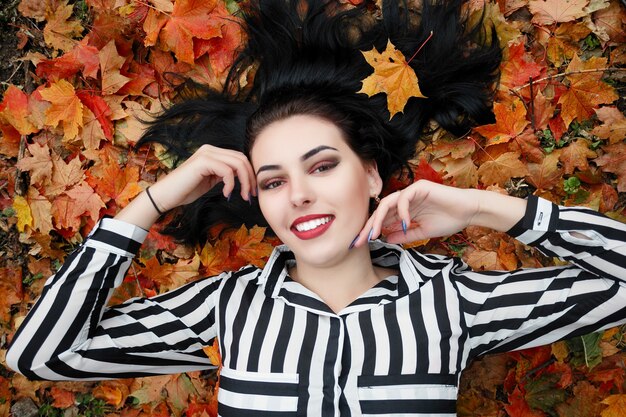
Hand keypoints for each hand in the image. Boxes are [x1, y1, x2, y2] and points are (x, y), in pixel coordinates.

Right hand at [115, 145, 255, 228]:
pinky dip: (231, 184)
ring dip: (245, 182)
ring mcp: (206, 153)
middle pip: (242, 159)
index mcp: (213, 152)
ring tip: (243, 196)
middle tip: (251, 195)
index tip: (252, 191)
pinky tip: (226, 194)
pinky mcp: (203, 161)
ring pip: (237, 164)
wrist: (166, 195)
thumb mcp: (211, 180)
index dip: (250, 173)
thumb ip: (224, 174)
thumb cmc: (186, 190)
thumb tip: (243, 176)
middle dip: (251, 178)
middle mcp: (210, 149)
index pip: (239, 158)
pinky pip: (227, 171)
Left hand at [352, 180, 526, 246]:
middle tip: (358, 241)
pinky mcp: (419, 187)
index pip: (381, 219)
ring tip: (374, 235)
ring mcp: (411, 191)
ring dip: (378, 220)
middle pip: (379, 211)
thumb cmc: (448, 220)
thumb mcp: (422, 232)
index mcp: (403, 209)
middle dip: (368, 227)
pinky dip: (401, 212)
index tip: (358, 245)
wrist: (468, 212)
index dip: (369, 231)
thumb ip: (404, 235)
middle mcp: (404, 199)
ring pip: (387, 203)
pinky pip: (404, 198)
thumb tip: (386, 240)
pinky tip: (404, 225)